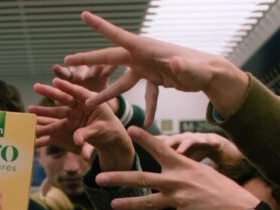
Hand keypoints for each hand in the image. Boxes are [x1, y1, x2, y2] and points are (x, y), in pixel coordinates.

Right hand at [29, 78, 133, 171]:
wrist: (110, 138)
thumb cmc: (110, 130)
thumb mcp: (100, 130)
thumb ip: (88, 133)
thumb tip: (77, 140)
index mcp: (91, 101)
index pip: (78, 92)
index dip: (67, 87)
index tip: (55, 81)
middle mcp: (79, 106)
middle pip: (63, 98)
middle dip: (49, 93)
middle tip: (35, 86)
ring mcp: (73, 116)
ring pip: (56, 112)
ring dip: (43, 112)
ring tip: (29, 110)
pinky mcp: (69, 126)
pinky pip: (55, 126)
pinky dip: (45, 127)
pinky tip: (34, 126)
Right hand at [64, 11, 248, 125]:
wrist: (212, 74)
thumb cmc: (203, 70)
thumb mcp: (193, 70)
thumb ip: (183, 67)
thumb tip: (174, 62)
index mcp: (146, 49)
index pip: (119, 37)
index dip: (101, 27)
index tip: (84, 16)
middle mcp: (143, 56)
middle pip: (111, 58)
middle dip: (89, 61)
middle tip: (66, 62)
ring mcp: (148, 67)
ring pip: (122, 81)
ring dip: (107, 94)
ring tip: (89, 105)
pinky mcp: (155, 78)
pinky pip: (145, 94)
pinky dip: (145, 107)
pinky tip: (146, 123)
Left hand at [96, 127, 259, 209]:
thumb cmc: (222, 192)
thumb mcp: (203, 175)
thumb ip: (182, 174)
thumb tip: (166, 178)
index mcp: (184, 165)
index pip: (161, 149)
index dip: (145, 139)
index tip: (129, 128)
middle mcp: (178, 179)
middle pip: (143, 177)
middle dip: (119, 176)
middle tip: (99, 175)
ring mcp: (178, 197)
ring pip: (147, 200)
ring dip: (128, 203)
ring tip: (112, 204)